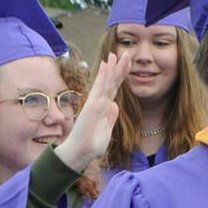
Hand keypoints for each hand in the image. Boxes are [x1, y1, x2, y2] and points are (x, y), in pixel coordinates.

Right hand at [55, 51, 131, 172]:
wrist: (80, 154)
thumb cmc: (91, 144)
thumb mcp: (107, 130)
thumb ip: (110, 117)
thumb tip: (114, 106)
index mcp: (104, 107)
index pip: (114, 88)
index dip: (120, 75)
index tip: (127, 63)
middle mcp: (99, 102)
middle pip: (111, 82)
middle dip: (119, 67)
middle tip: (127, 53)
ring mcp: (95, 103)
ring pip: (105, 82)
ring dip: (112, 67)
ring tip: (117, 54)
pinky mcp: (92, 107)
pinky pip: (99, 89)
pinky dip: (103, 76)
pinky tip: (106, 65)